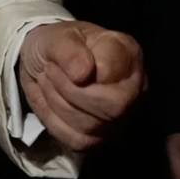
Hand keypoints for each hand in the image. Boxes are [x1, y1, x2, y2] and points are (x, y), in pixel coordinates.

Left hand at [17, 21, 144, 151]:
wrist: (45, 61)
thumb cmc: (57, 44)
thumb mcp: (56, 37)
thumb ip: (68, 50)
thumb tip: (83, 73)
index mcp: (127, 52)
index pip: (111, 76)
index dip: (78, 77)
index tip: (53, 64)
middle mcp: (134, 86)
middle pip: (113, 108)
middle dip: (69, 93)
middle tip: (48, 73)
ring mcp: (122, 114)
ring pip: (92, 127)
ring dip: (57, 105)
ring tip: (47, 83)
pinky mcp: (103, 135)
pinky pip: (79, 142)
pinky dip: (55, 123)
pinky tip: (50, 102)